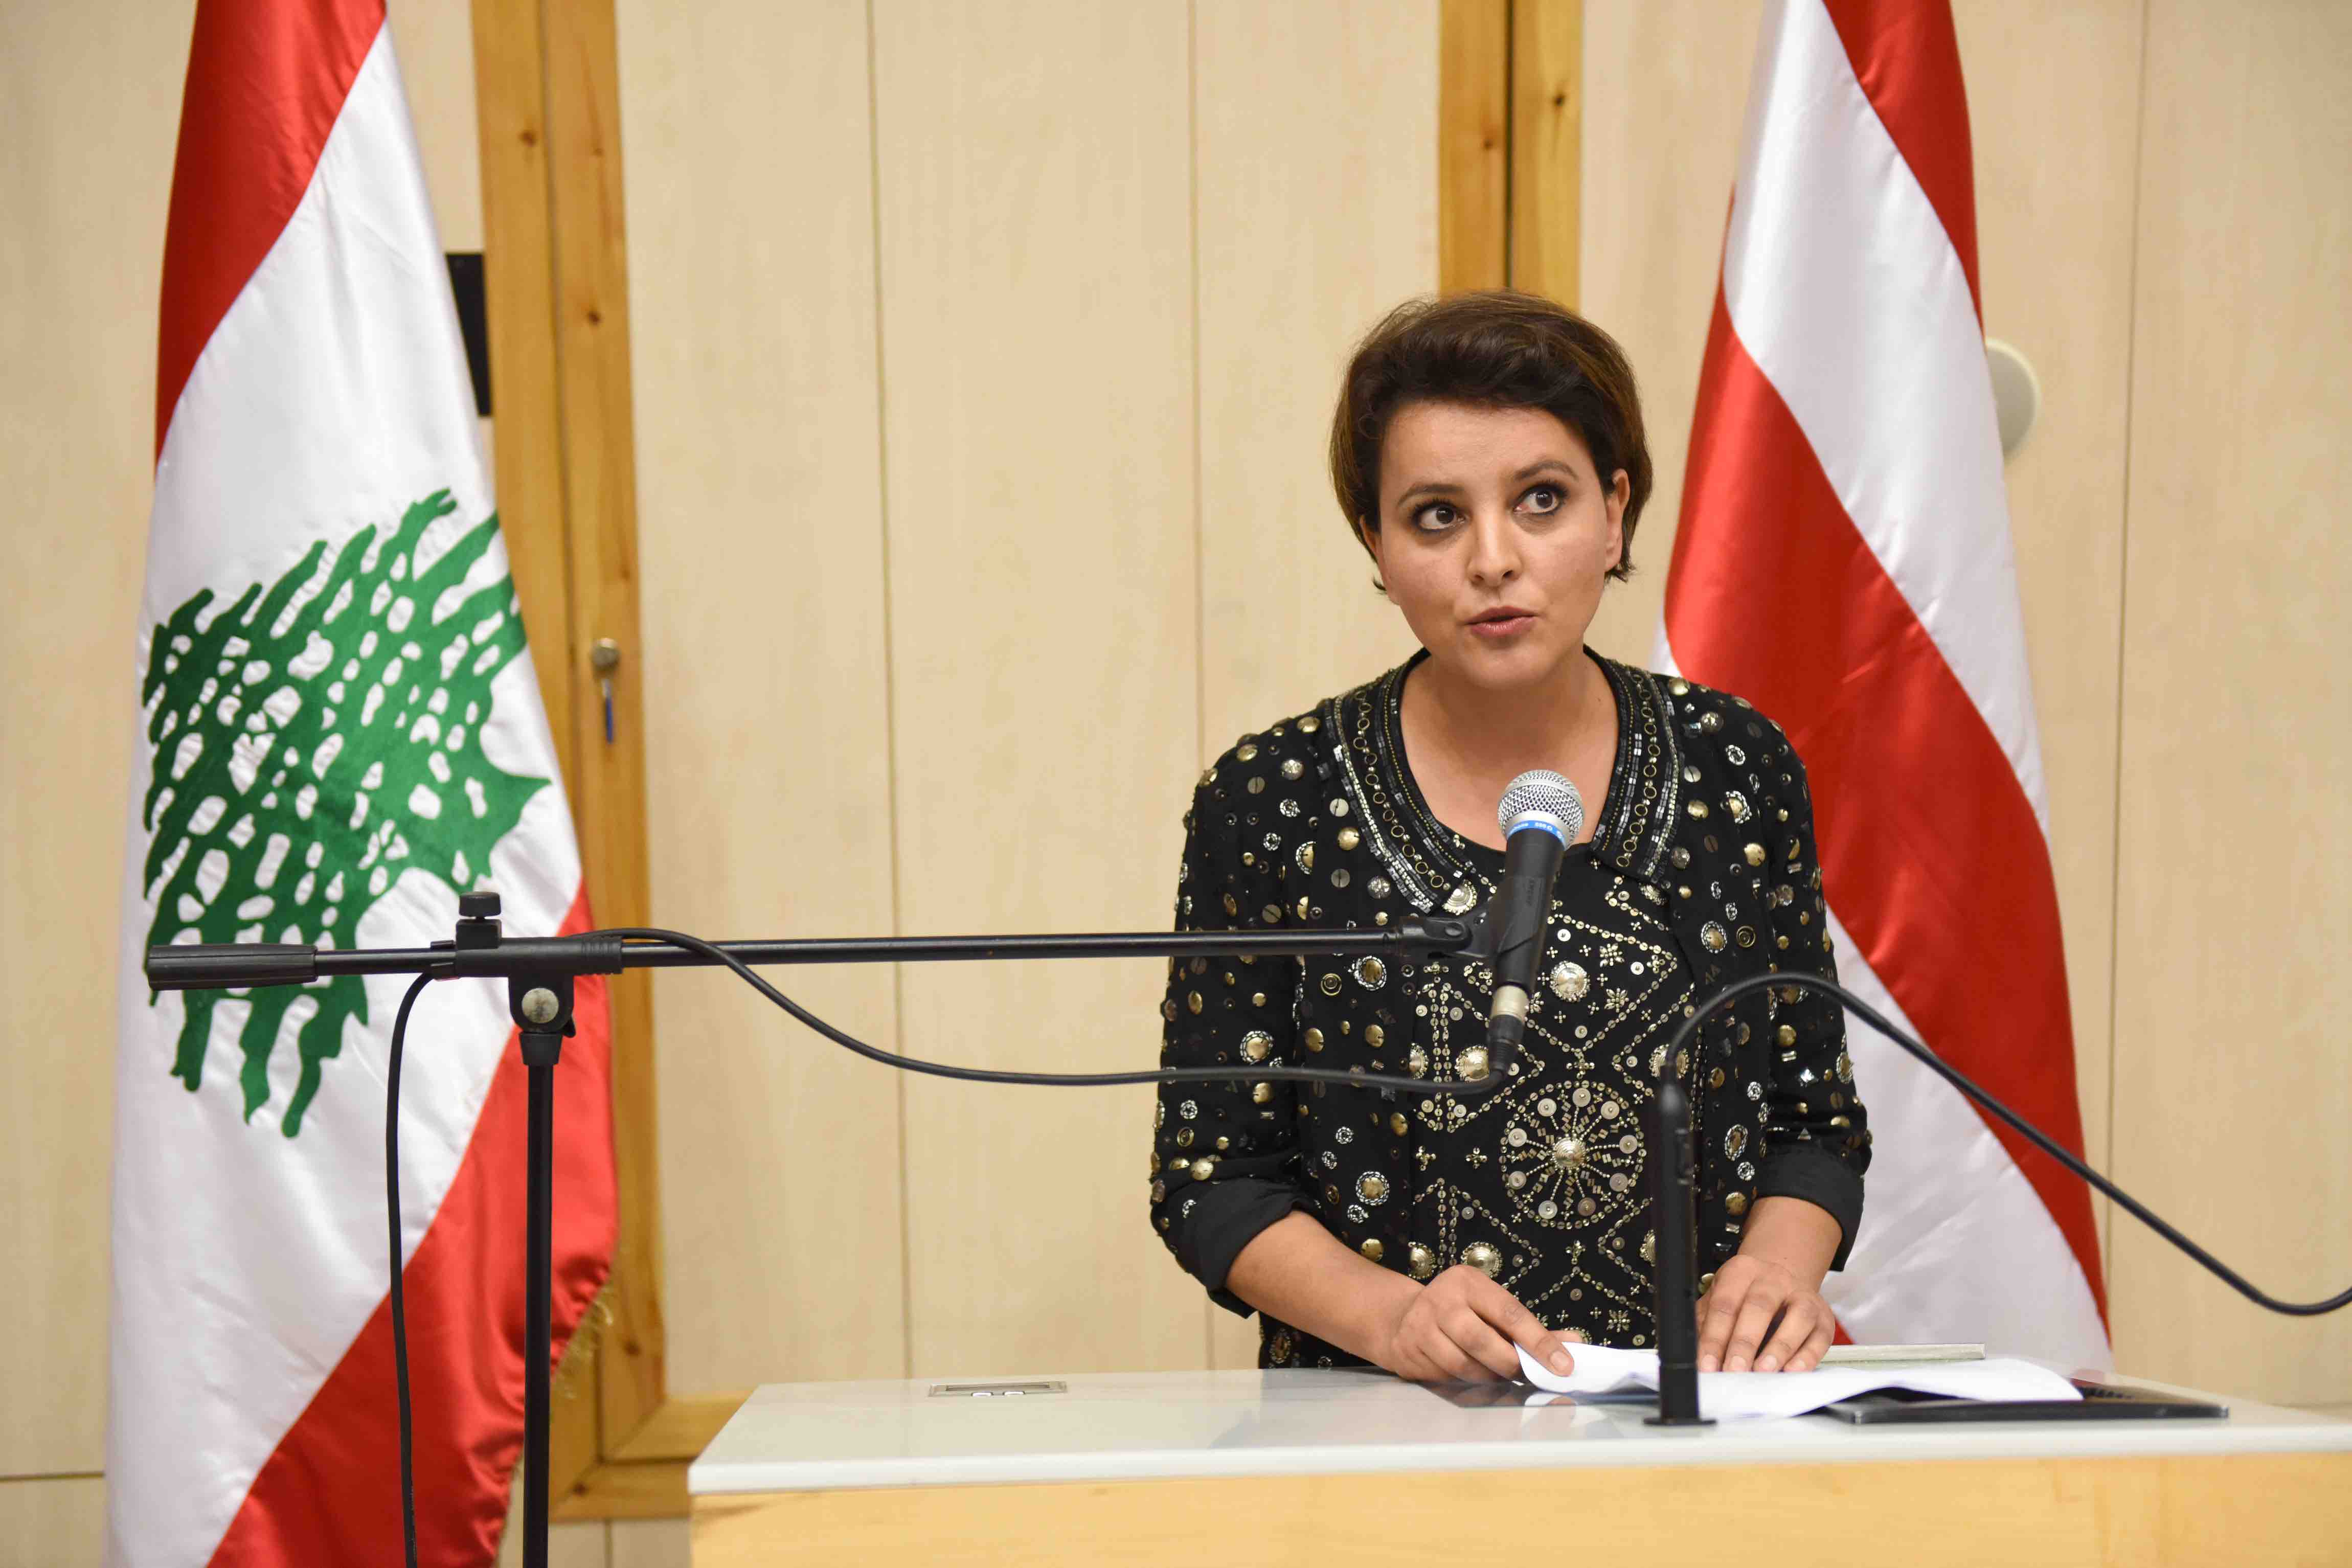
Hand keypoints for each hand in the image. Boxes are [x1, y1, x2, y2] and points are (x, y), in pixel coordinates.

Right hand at [1373, 1266, 1576, 1382]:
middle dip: (1509, 1364)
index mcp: (1467, 1282)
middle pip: (1481, 1341)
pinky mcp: (1408, 1352)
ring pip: (1463, 1365)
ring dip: (1488, 1377)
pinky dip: (1465, 1382)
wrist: (1401, 1317)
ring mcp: (1419, 1326)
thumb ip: (1531, 1327)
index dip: (1540, 1341)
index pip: (1510, 1313)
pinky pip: (1446, 1377)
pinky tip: (1471, 1375)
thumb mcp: (1492, 1306)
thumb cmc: (1460, 1311)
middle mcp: (1440, 1299)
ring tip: (1498, 1375)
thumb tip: (1574, 1344)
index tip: (1564, 1365)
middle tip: (1525, 1375)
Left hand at [1695, 1254, 1832, 1372]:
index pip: (1725, 1304)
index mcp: (1742, 1271)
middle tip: (1733, 1369)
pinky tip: (1792, 1371)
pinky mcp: (1823, 1318)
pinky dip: (1806, 1356)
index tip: (1708, 1364)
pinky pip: (1819, 1337)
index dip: (1714, 1337)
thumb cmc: (1746, 1296)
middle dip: (1744, 1342)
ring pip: (1797, 1318)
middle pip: (1759, 1307)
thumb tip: (1696, 1356)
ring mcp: (1803, 1297)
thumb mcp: (1721, 1299)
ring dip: (1779, 1347)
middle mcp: (1774, 1279)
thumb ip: (1707, 1324)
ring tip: (1763, 1371)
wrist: (1783, 1280)